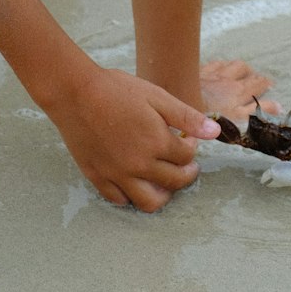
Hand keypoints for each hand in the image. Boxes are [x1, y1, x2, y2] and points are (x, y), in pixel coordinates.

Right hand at [54, 67, 220, 212]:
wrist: (75, 93)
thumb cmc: (116, 89)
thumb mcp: (157, 96)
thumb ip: (187, 117)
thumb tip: (215, 132)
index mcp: (157, 143)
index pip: (186, 157)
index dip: (192, 148)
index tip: (187, 139)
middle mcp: (140, 165)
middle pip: (174, 182)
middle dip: (186, 174)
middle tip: (187, 165)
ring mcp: (117, 175)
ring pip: (148, 202)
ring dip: (163, 195)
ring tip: (165, 183)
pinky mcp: (98, 177)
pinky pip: (119, 200)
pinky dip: (131, 197)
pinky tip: (135, 184)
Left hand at [200, 59, 281, 125]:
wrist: (182, 101)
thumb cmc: (212, 116)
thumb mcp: (240, 119)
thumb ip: (259, 111)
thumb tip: (279, 106)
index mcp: (239, 90)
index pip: (258, 82)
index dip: (266, 83)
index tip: (270, 84)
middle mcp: (228, 78)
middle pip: (243, 69)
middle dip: (251, 72)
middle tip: (254, 78)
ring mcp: (212, 73)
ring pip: (228, 63)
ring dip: (235, 66)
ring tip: (238, 71)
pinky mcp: (197, 71)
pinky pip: (212, 63)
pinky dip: (218, 64)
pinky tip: (216, 67)